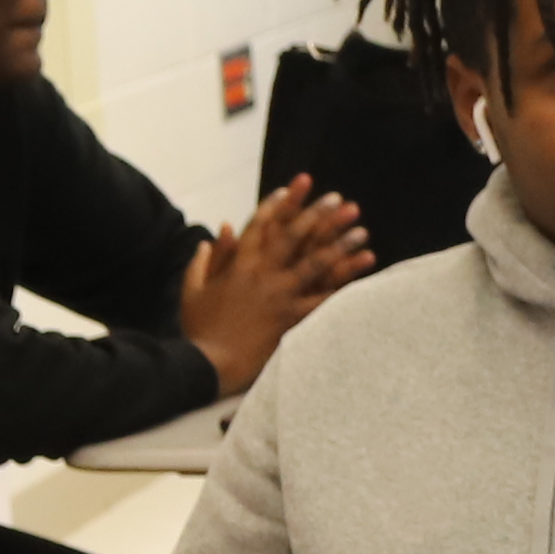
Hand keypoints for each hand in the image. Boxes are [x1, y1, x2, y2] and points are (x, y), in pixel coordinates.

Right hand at [179, 182, 372, 388]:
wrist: (209, 365)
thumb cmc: (199, 330)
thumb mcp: (192, 290)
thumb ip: (203, 260)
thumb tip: (216, 233)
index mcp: (238, 266)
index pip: (259, 226)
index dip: (276, 205)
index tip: (291, 188)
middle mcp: (263, 276)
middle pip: (294, 238)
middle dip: (317, 214)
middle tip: (338, 198)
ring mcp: (280, 297)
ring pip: (315, 265)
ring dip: (340, 244)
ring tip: (362, 230)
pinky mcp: (292, 319)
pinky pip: (323, 298)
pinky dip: (345, 283)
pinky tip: (362, 271)